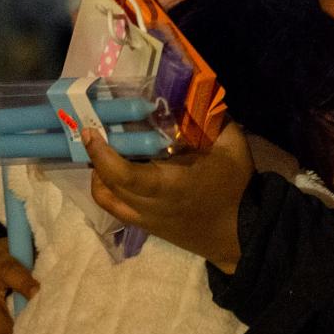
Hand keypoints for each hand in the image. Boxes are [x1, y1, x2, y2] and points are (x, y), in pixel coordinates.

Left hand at [83, 123, 253, 272]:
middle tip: (97, 135)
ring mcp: (147, 220)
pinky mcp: (149, 228)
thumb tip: (198, 97)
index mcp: (170, 186)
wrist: (243, 235)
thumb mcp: (233, 148)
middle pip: (107, 185)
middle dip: (96, 159)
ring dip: (98, 178)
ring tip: (105, 157)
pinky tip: (119, 177)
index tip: (91, 132)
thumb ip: (215, 120)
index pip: (124, 174)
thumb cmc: (237, 190)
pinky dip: (110, 192)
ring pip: (106, 201)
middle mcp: (151, 206)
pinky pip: (117, 211)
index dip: (101, 154)